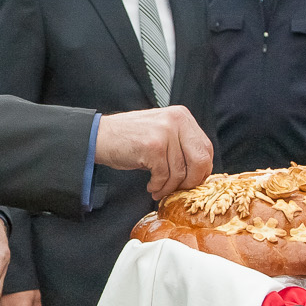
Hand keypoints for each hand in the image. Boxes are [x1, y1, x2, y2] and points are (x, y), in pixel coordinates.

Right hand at [95, 106, 214, 198]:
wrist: (99, 136)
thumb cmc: (130, 138)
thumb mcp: (162, 131)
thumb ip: (181, 144)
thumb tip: (200, 171)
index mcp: (182, 116)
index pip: (206, 148)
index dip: (202, 170)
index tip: (192, 181)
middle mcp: (177, 120)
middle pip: (200, 161)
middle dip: (191, 182)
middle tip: (179, 190)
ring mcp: (165, 132)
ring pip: (180, 172)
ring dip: (169, 187)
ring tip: (158, 189)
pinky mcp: (153, 146)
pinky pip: (163, 176)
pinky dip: (158, 186)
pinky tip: (151, 185)